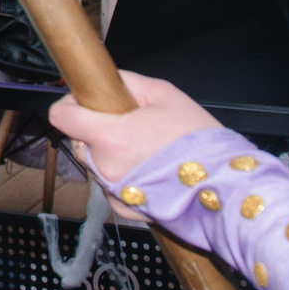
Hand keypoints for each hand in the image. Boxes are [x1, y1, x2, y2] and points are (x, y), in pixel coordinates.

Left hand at [48, 71, 220, 186]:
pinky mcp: (124, 210)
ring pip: (96, 164)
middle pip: (81, 141)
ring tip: (146, 151)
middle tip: (132, 127)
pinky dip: (123, 177)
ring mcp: (114, 192)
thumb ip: (126, 82)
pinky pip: (111, 185)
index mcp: (111, 137)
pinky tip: (150, 172)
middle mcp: (106, 168)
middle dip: (98, 131)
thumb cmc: (200, 141)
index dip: (72, 104)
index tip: (86, 102)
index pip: (61, 116)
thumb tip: (104, 79)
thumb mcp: (164, 94)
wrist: (227, 187)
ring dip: (110, 156)